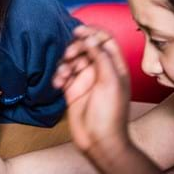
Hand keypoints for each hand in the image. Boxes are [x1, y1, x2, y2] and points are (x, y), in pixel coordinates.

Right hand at [53, 26, 131, 153]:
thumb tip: (90, 37)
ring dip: (64, 64)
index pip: (105, 40)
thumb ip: (101, 56)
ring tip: (63, 75)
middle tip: (70, 56)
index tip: (78, 32)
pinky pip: (62, 75)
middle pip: (85, 48)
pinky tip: (58, 84)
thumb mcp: (110, 81)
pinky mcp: (72, 89)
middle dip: (75, 48)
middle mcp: (100, 70)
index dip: (92, 32)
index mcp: (115, 66)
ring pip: (71, 61)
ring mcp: (85, 80)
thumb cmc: (110, 114)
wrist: (99, 141)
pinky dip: (58, 76)